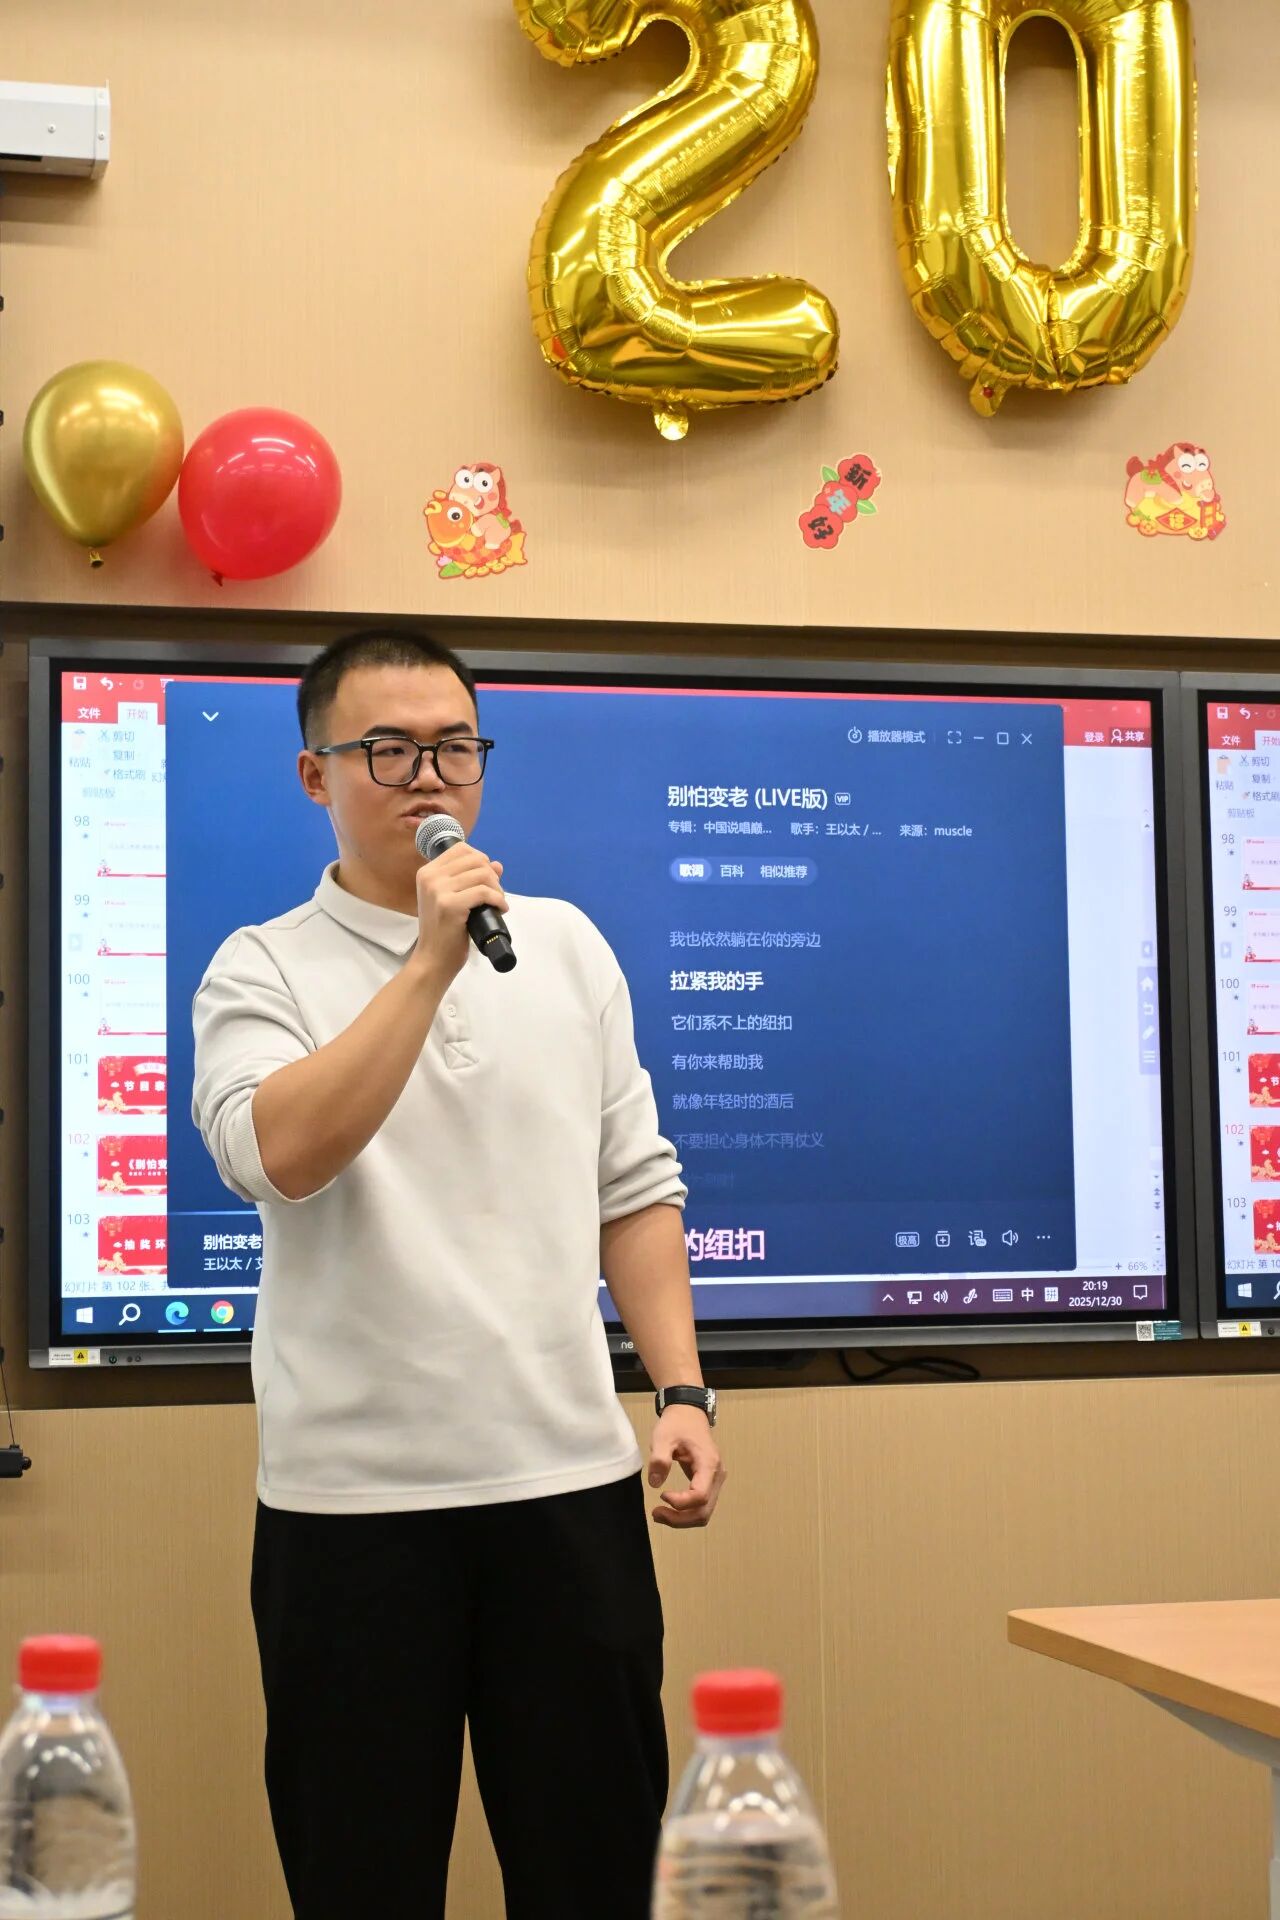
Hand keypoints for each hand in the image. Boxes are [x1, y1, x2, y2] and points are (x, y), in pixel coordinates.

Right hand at [413, 843, 506, 980]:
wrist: (433, 959)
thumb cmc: (444, 931)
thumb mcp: (453, 899)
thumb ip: (471, 880)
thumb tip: (497, 864)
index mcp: (427, 872)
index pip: (461, 848)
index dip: (480, 860)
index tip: (487, 879)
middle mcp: (430, 877)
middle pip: (475, 859)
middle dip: (492, 875)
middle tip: (495, 894)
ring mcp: (438, 890)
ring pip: (483, 874)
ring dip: (498, 889)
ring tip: (498, 903)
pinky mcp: (449, 905)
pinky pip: (484, 892)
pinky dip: (498, 900)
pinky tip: (501, 909)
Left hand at [647, 1407, 724, 1528]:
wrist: (689, 1413)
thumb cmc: (677, 1424)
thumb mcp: (663, 1437)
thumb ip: (659, 1459)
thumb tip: (654, 1484)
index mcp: (708, 1464)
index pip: (699, 1495)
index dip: (680, 1503)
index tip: (661, 1495)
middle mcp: (717, 1475)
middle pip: (704, 1511)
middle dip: (680, 1519)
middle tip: (656, 1514)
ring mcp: (715, 1480)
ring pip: (704, 1512)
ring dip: (683, 1519)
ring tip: (659, 1513)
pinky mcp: (709, 1483)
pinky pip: (701, 1505)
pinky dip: (686, 1513)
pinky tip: (669, 1508)